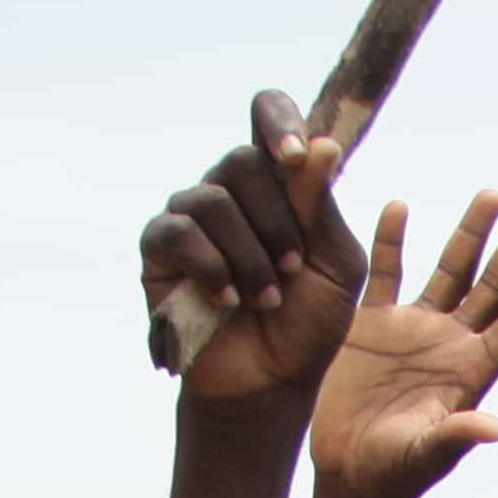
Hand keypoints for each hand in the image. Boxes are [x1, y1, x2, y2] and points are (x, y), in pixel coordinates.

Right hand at [139, 93, 370, 401]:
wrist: (270, 383)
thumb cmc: (309, 324)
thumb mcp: (336, 267)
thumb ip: (324, 209)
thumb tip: (321, 145)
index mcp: (279, 184)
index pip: (266, 114)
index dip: (276, 121)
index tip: (294, 157)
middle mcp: (231, 190)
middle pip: (243, 160)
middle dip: (276, 221)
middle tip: (292, 269)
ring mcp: (192, 216)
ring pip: (211, 199)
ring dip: (248, 256)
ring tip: (266, 299)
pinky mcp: (160, 249)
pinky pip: (178, 232)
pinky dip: (211, 267)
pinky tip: (228, 300)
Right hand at [311, 189, 497, 497]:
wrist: (349, 473)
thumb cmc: (394, 474)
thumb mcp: (425, 456)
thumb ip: (456, 437)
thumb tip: (495, 428)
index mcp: (472, 371)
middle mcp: (452, 343)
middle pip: (494, 285)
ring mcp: (414, 330)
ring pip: (451, 270)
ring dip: (471, 234)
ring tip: (493, 195)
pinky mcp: (372, 326)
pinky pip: (386, 274)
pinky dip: (390, 241)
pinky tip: (400, 207)